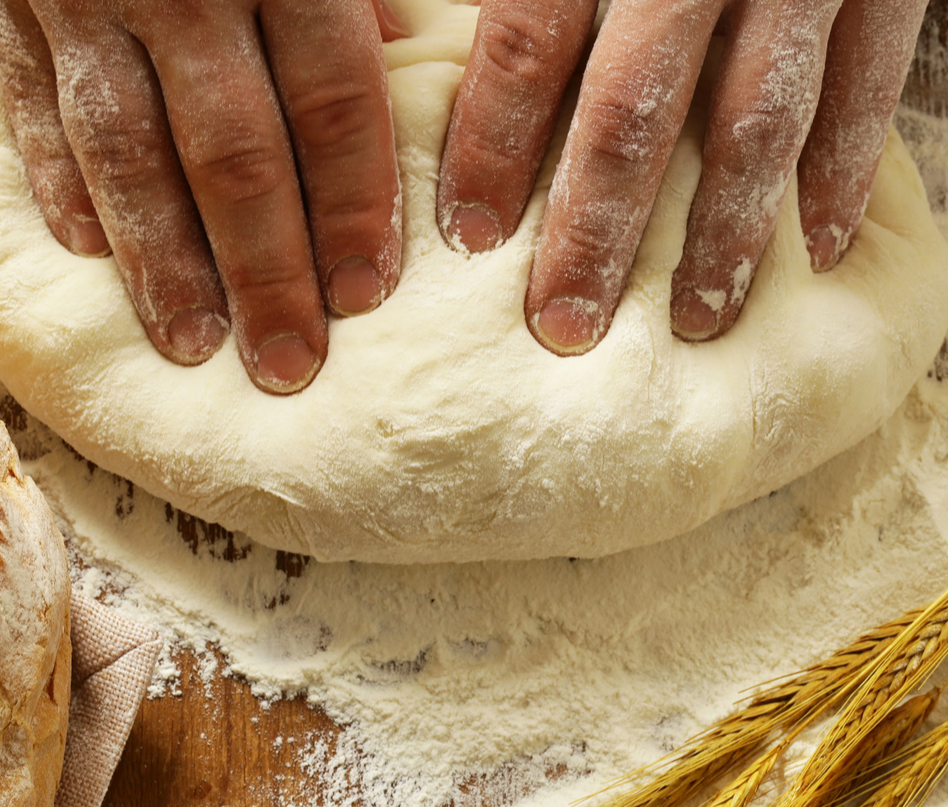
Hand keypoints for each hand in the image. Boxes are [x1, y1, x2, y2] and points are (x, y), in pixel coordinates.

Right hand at [0, 0, 406, 393]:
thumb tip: (388, 55)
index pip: (330, 97)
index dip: (353, 202)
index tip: (369, 294)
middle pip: (230, 151)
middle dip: (265, 269)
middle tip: (291, 366)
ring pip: (123, 151)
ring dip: (160, 261)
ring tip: (191, 346)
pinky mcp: (3, 1)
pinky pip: (29, 108)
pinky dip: (58, 184)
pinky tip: (85, 256)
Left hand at [436, 0, 929, 353]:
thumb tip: (387, 31)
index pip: (529, 41)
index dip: (492, 143)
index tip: (466, 238)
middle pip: (634, 106)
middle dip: (596, 228)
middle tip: (563, 326)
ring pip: (758, 116)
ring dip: (723, 233)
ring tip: (694, 323)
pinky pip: (868, 84)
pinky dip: (845, 174)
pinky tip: (815, 252)